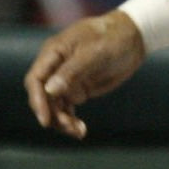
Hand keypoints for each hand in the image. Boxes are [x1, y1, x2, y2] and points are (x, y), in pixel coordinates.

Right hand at [24, 11, 146, 139]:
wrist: (133, 37)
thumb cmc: (113, 37)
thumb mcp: (95, 52)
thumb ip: (72, 70)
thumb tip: (50, 90)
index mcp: (53, 52)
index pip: (35, 79)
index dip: (37, 100)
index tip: (45, 119)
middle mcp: (55, 68)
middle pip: (43, 97)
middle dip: (52, 114)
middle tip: (69, 127)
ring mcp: (65, 80)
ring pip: (54, 106)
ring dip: (62, 121)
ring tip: (78, 132)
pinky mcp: (77, 89)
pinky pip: (67, 108)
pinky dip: (71, 120)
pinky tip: (80, 130)